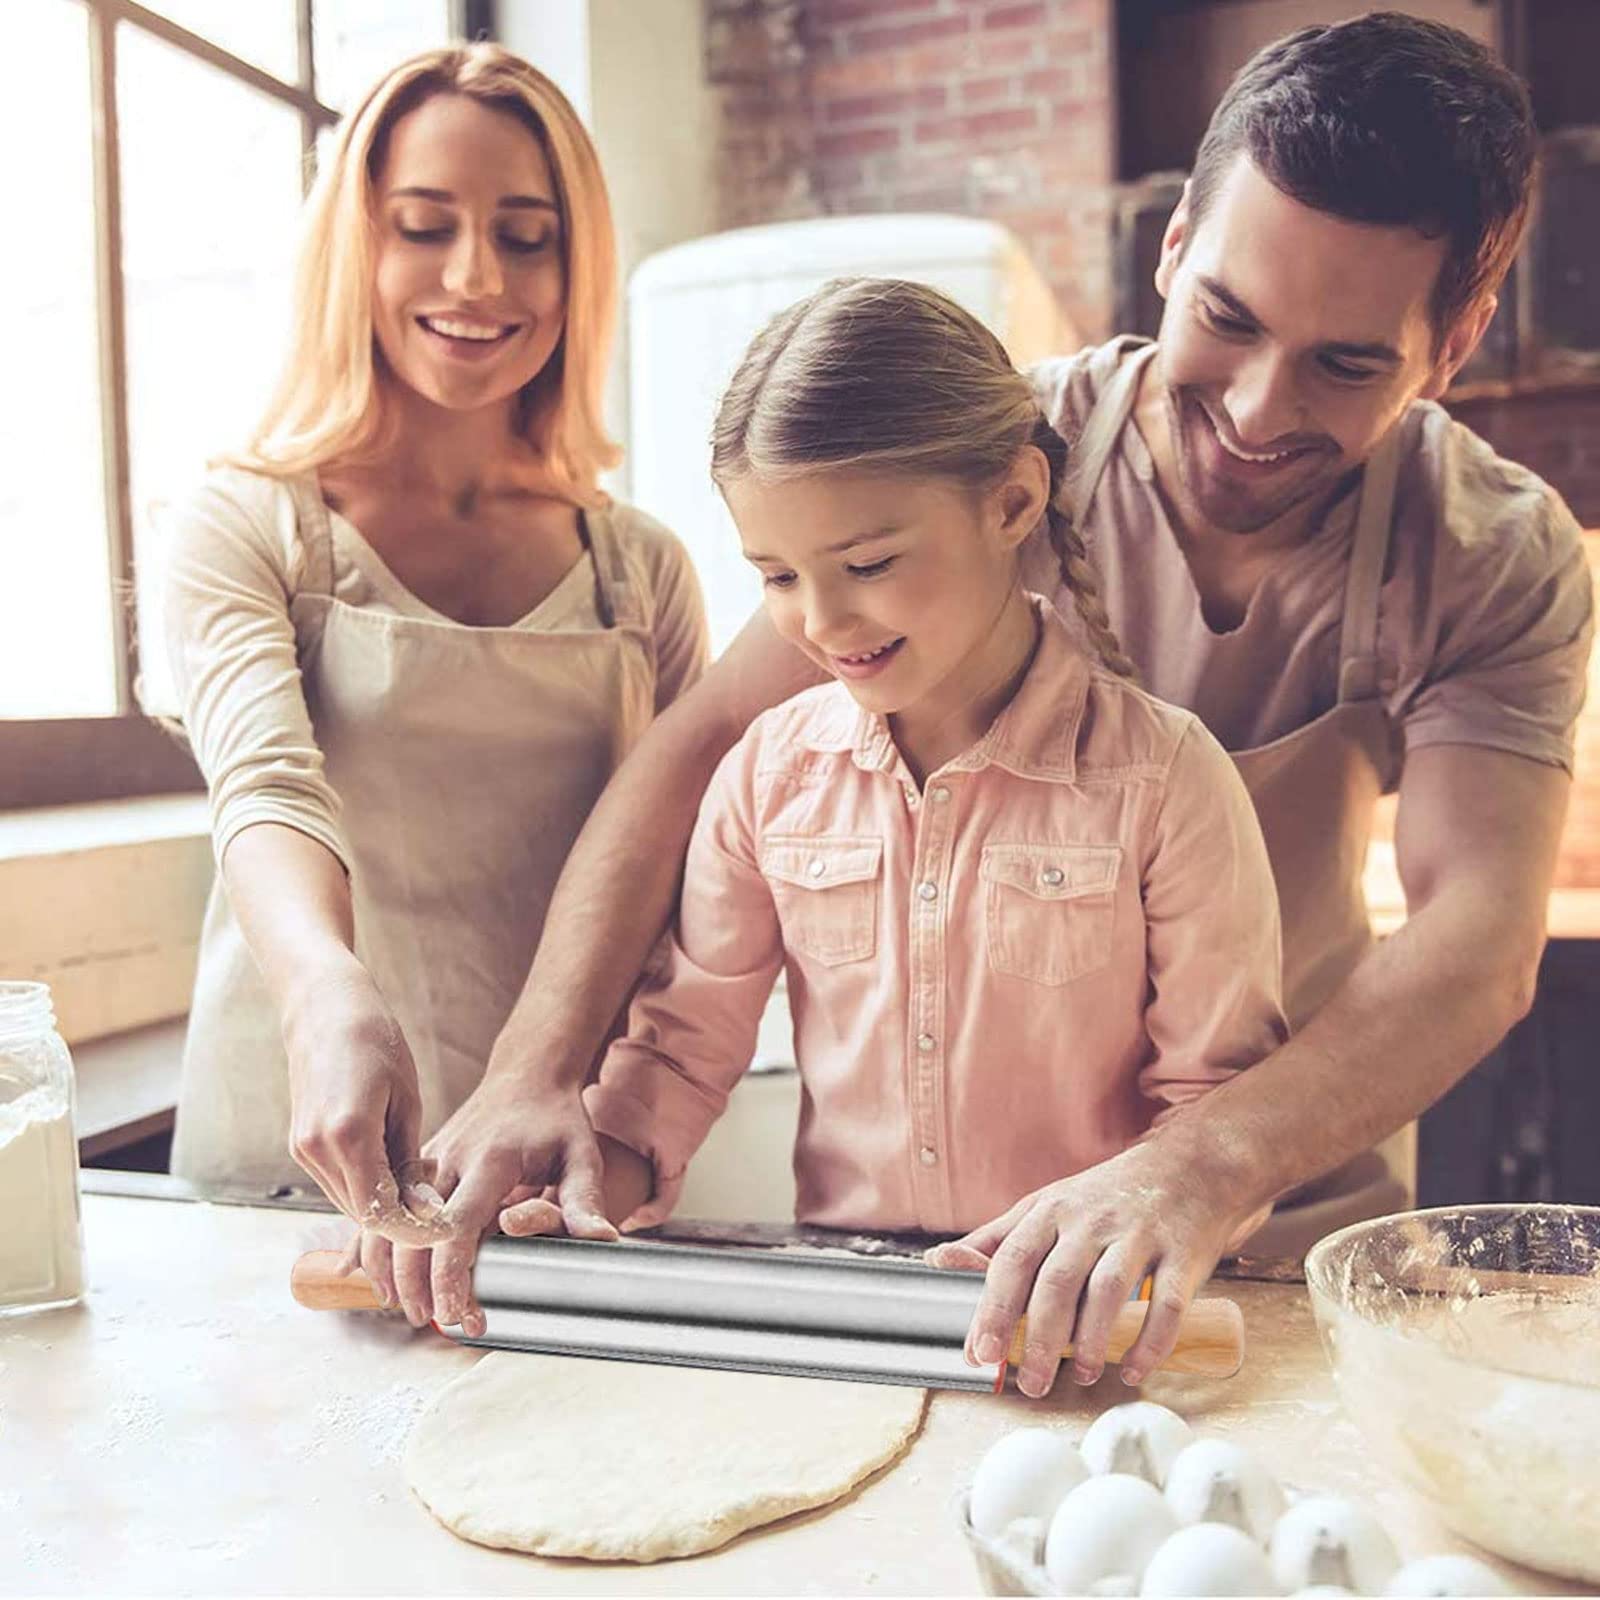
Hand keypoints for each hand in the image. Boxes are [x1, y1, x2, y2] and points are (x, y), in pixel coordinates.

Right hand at [283, 967, 442, 1244]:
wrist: (324, 1009)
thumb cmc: (375, 1043)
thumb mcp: (406, 1100)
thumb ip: (409, 1161)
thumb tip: (424, 1210)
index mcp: (348, 1136)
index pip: (380, 1213)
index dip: (414, 1231)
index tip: (446, 1231)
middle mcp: (317, 1149)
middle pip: (362, 1214)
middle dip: (401, 1223)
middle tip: (440, 1214)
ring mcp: (303, 1149)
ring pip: (348, 1202)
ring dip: (383, 1206)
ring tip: (421, 1189)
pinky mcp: (299, 1145)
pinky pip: (337, 1182)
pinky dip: (365, 1187)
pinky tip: (393, 1172)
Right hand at [378, 1077, 617, 1336]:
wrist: (527, 1073)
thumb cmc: (557, 1119)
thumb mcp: (583, 1155)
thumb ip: (585, 1201)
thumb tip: (601, 1240)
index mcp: (490, 1160)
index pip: (457, 1226)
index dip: (450, 1275)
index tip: (456, 1314)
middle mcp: (449, 1159)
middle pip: (414, 1231)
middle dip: (418, 1284)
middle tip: (439, 1322)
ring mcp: (427, 1160)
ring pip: (389, 1220)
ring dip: (389, 1267)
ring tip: (409, 1308)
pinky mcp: (417, 1164)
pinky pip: (386, 1206)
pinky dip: (372, 1239)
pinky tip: (365, 1272)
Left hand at [923, 1134, 1254, 1397]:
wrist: (1189, 1166)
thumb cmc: (1105, 1196)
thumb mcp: (1046, 1204)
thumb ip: (997, 1237)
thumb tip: (938, 1261)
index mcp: (1051, 1211)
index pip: (1013, 1261)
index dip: (993, 1309)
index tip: (979, 1353)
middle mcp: (1091, 1221)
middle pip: (1057, 1283)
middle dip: (1039, 1339)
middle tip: (1030, 1383)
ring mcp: (1138, 1235)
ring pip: (1108, 1292)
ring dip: (1092, 1342)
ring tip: (1082, 1377)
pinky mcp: (1182, 1253)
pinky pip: (1166, 1304)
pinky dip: (1150, 1343)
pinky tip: (1133, 1371)